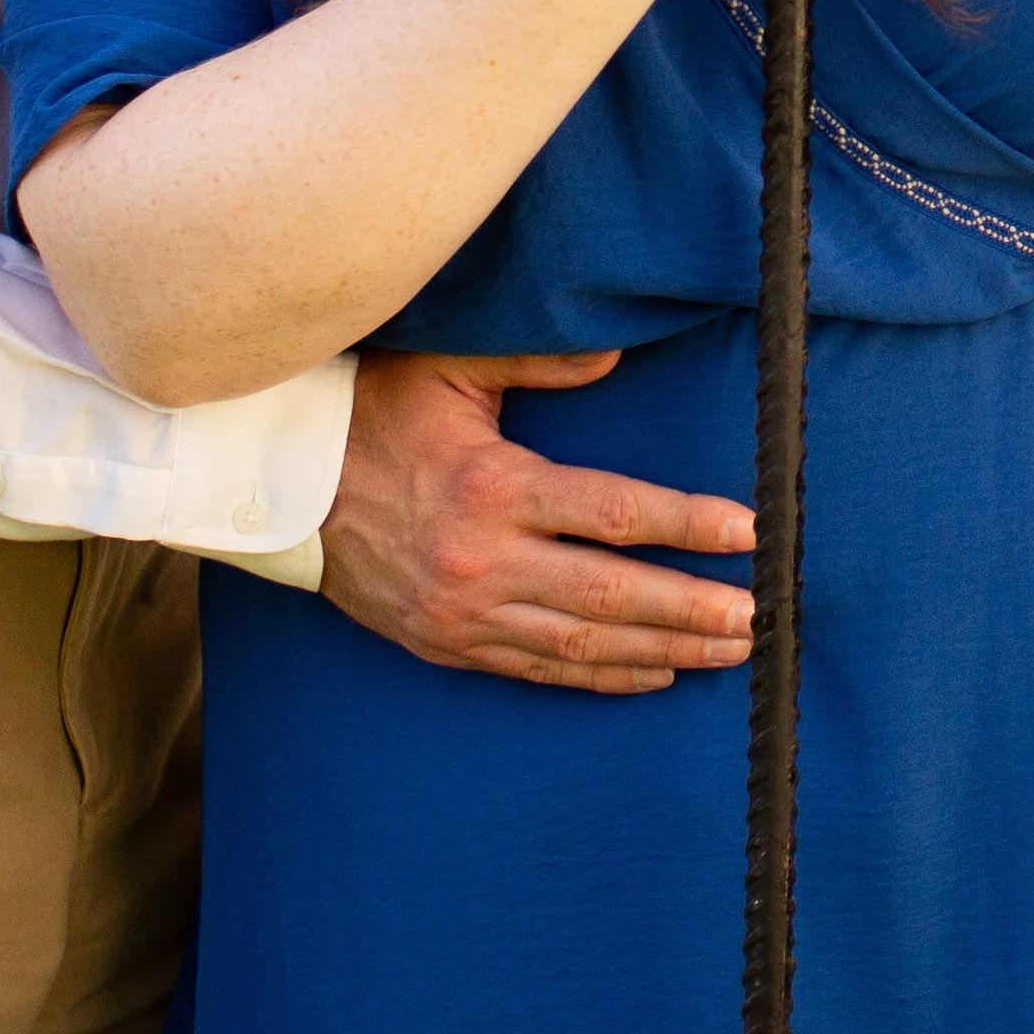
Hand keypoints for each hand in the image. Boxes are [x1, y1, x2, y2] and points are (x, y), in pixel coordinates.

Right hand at [312, 345, 756, 689]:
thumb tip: (614, 356)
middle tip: (756, 618)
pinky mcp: (446, 644)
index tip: (747, 533)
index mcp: (495, 488)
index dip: (688, 525)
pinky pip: (538, 669)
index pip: (615, 515)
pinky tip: (652, 675)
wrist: (278, 489)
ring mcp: (464, 613)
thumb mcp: (448, 370)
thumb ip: (537, 362)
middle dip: (691, 608)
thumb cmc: (368, 415)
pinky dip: (600, 676)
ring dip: (661, 649)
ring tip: (726, 652)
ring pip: (582, 642)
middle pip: (611, 594)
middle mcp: (483, 560)